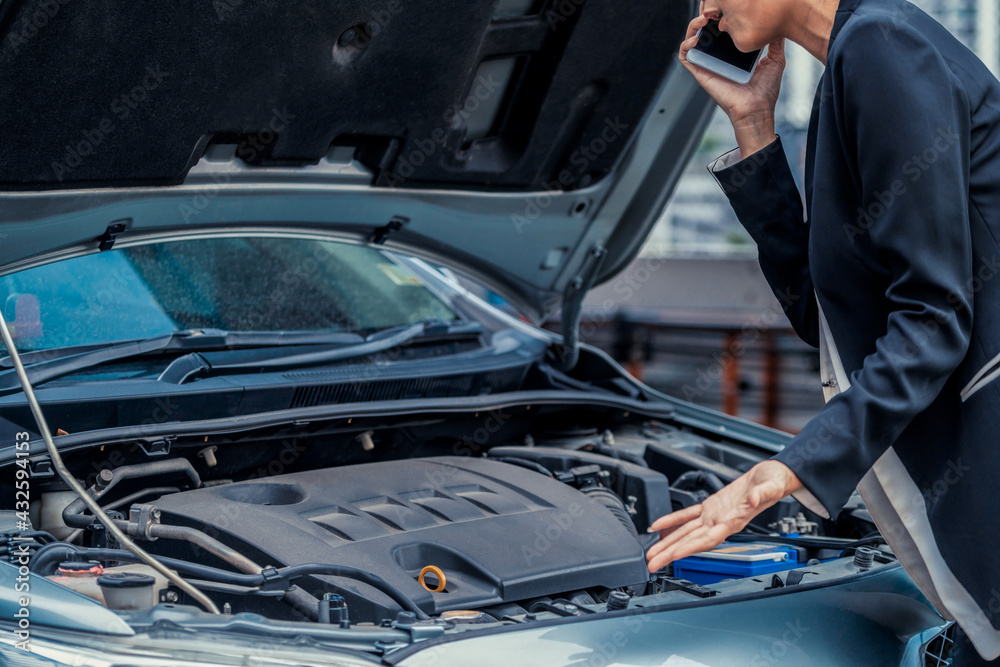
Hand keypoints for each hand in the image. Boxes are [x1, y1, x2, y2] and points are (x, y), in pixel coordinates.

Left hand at [645, 460, 802, 571]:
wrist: (773, 477)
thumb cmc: (774, 483)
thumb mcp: (771, 487)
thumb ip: (762, 494)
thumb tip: (753, 499)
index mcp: (734, 521)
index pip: (709, 538)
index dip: (692, 547)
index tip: (675, 555)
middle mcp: (721, 522)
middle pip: (692, 541)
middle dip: (671, 553)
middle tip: (652, 564)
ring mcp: (714, 515)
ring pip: (686, 532)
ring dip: (667, 543)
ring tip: (652, 554)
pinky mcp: (710, 506)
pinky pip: (688, 515)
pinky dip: (671, 520)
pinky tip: (658, 526)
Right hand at [679, 8, 786, 156]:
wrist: (756, 108)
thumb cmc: (765, 90)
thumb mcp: (775, 60)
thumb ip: (776, 43)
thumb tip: (781, 28)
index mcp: (734, 53)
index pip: (721, 31)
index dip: (719, 19)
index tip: (725, 10)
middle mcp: (719, 58)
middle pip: (704, 32)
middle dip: (704, 18)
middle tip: (711, 11)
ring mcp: (708, 65)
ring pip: (691, 41)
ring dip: (692, 28)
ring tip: (701, 20)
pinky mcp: (700, 73)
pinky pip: (686, 58)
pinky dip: (685, 46)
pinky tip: (695, 39)